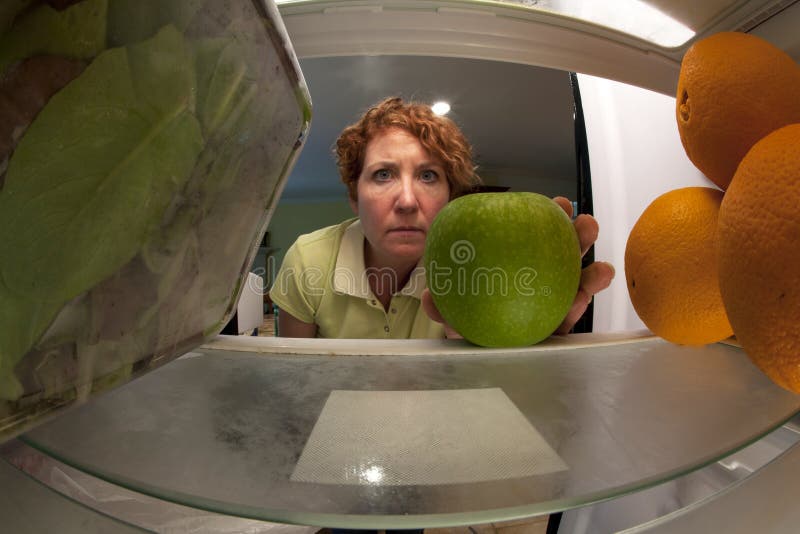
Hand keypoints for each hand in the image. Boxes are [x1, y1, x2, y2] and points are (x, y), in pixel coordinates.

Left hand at [421, 196, 614, 338]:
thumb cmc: (467, 321)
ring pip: (576, 287)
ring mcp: (552, 305)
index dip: (550, 220)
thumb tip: (430, 298)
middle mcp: (540, 280)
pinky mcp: (557, 333)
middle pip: (563, 256)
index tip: (558, 204)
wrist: (474, 353)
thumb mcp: (453, 310)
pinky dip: (575, 311)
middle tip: (586, 225)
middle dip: (578, 238)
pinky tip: (581, 303)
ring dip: (591, 276)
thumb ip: (444, 304)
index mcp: (518, 263)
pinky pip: (568, 322)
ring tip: (603, 271)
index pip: (536, 238)